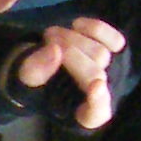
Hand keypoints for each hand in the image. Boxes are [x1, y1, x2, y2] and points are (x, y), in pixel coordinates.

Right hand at [9, 15, 126, 130]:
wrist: (41, 66)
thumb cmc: (34, 82)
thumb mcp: (24, 81)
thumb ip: (35, 71)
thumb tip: (54, 50)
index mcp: (82, 116)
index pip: (96, 113)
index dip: (98, 100)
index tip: (96, 85)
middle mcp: (103, 97)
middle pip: (94, 74)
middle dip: (70, 54)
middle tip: (47, 40)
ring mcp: (113, 74)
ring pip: (102, 53)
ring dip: (73, 39)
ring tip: (50, 34)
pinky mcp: (116, 54)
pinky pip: (115, 40)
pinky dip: (95, 29)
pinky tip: (76, 24)